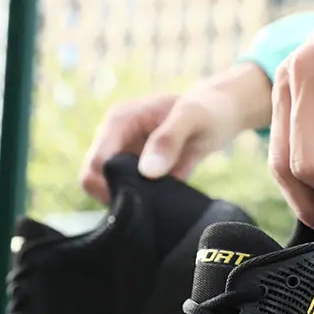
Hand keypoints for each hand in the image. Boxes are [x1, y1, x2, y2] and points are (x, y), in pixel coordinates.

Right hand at [80, 64, 272, 203]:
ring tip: (158, 201)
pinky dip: (139, 204)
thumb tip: (146, 172)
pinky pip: (126, 194)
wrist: (219, 114)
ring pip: (107, 190)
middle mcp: (115, 139)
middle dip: (116, 196)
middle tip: (149, 204)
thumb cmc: (206, 109)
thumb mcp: (192, 118)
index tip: (140, 199)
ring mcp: (124, 157)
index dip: (110, 186)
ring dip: (128, 202)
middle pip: (94, 179)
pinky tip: (161, 203)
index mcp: (119, 121)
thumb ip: (169, 140)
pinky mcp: (136, 172)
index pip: (97, 162)